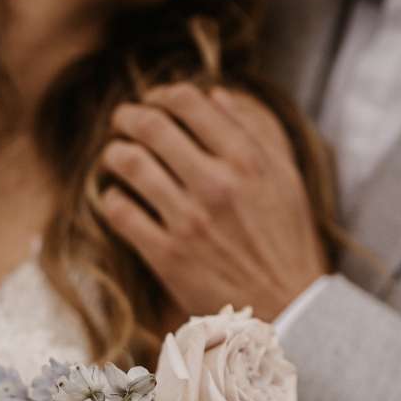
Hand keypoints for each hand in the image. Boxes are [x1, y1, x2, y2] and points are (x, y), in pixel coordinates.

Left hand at [100, 83, 328, 320]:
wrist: (288, 306)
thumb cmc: (288, 240)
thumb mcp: (286, 178)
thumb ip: (255, 132)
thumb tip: (217, 95)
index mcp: (248, 160)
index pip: (188, 102)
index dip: (162, 94)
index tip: (154, 102)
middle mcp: (217, 184)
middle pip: (151, 126)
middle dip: (128, 117)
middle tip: (122, 121)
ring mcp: (189, 220)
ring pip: (129, 163)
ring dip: (114, 153)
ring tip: (115, 156)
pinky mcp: (167, 255)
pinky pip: (119, 211)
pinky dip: (111, 197)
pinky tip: (119, 197)